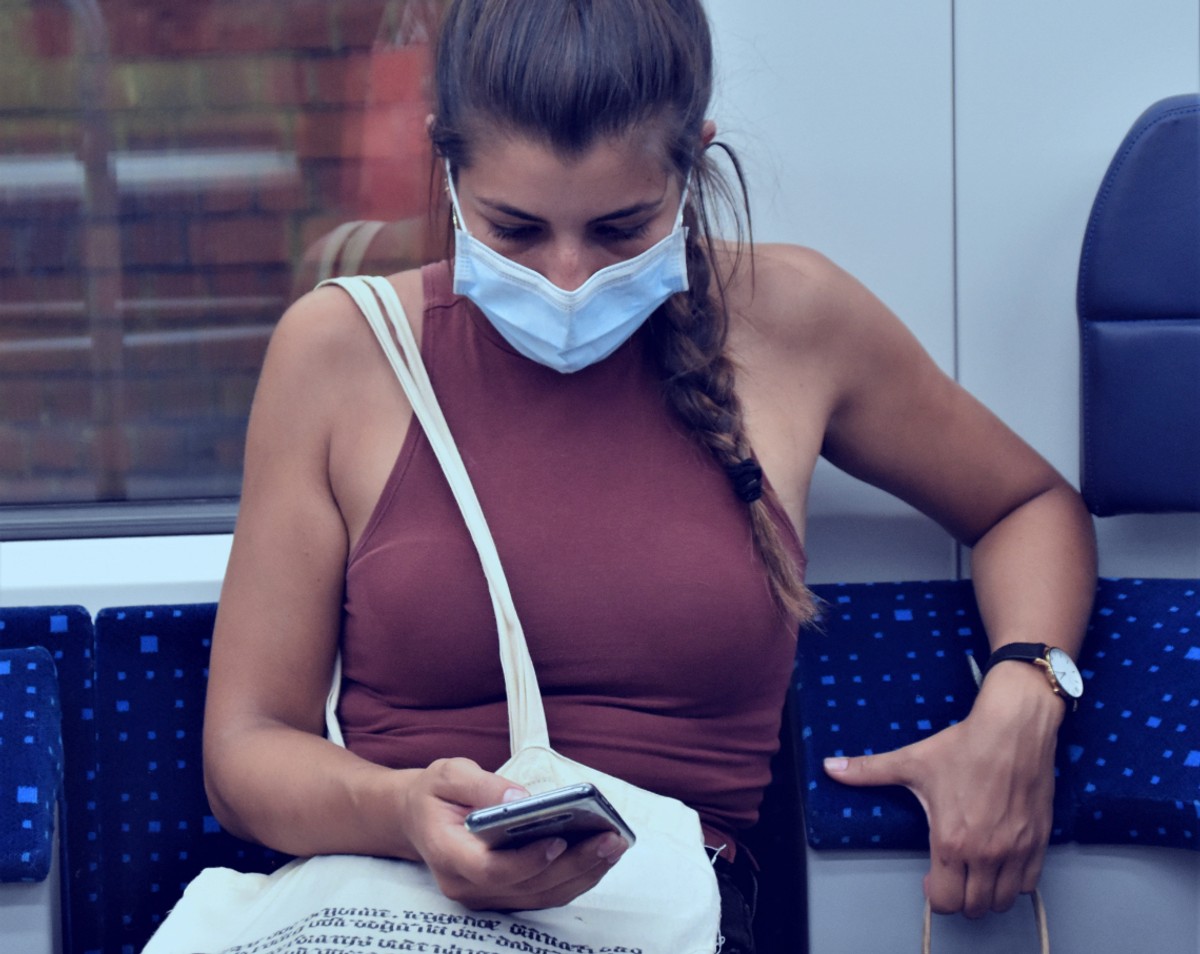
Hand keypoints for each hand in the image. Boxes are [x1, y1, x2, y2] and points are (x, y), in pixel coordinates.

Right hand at [398, 758, 627, 910]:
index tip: (560, 838)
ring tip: (614, 844)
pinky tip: (600, 854)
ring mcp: (485, 896)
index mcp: (448, 854)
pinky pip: (543, 893)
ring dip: (582, 873)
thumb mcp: (447, 774)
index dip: (527, 860)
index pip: (491, 869)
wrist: (417, 819)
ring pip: (541, 895)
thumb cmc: (435, 794)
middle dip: (573, 864)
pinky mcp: (503, 895)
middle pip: (526, 886)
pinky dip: (574, 877)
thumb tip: (520, 797)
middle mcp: (466, 885)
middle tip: (610, 839)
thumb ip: (481, 785)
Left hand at [823, 664, 1062, 917]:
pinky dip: (1014, 881)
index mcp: (951, 841)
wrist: (1013, 729)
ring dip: (988, 894)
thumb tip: (829, 768)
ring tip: (975, 871)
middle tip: (952, 874)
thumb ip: (868, 771)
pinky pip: (1029, 884)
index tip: (930, 877)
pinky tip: (1001, 861)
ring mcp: (1016, 851)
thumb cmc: (963, 746)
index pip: (943, 901)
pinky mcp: (1039, 843)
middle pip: (973, 907)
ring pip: (1003, 901)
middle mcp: (986, 854)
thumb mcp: (911, 761)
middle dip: (959, 897)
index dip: (934, 895)